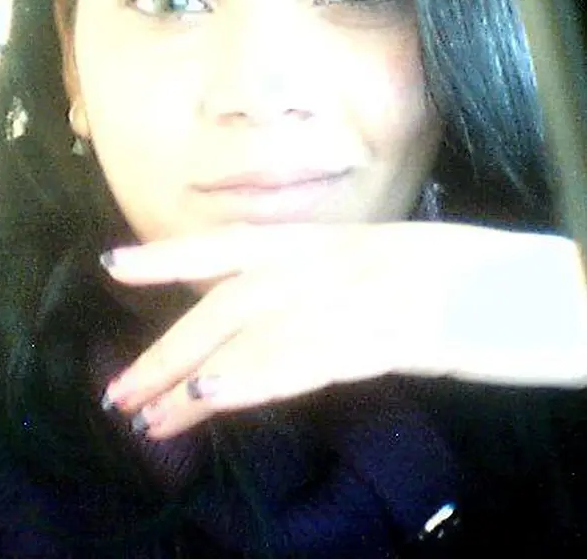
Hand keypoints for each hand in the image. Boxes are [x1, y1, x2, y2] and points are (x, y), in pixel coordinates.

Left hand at [100, 222, 586, 438]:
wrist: (566, 289)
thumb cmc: (489, 284)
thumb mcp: (400, 274)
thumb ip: (341, 291)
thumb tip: (290, 323)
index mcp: (342, 240)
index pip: (237, 246)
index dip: (172, 255)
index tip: (117, 267)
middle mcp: (341, 257)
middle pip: (230, 298)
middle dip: (167, 346)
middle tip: (119, 390)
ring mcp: (367, 290)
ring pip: (256, 330)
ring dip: (194, 376)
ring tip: (146, 417)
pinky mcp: (400, 331)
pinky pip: (311, 356)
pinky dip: (257, 376)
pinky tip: (212, 399)